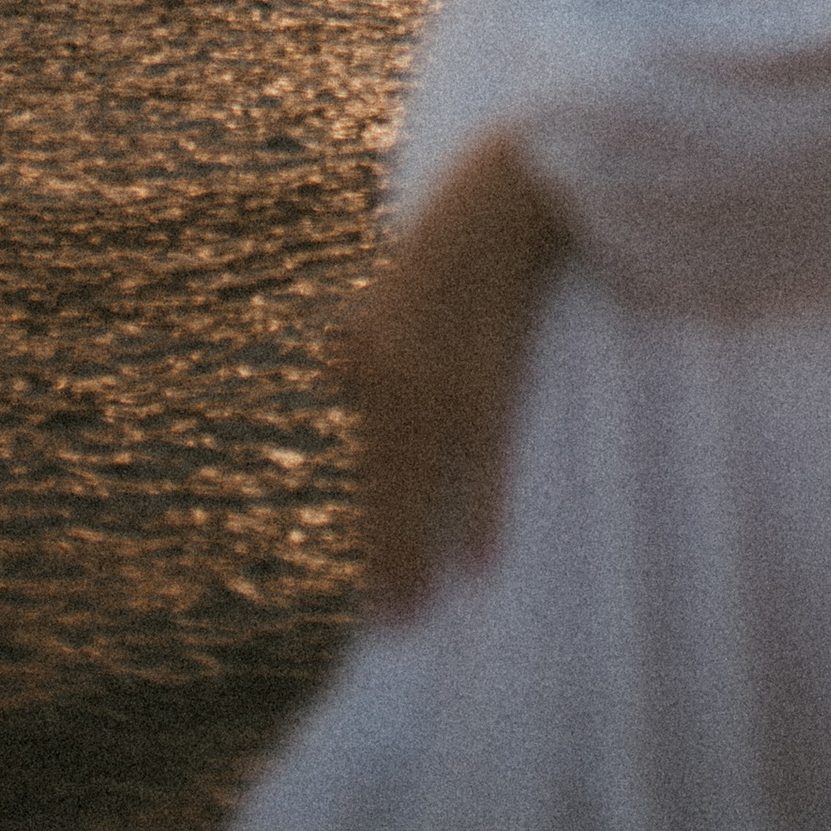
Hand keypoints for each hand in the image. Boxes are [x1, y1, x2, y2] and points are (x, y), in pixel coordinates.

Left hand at [332, 137, 566, 617]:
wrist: (496, 209)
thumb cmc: (440, 248)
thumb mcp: (381, 295)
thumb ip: (358, 345)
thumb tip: (334, 376)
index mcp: (369, 368)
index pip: (368, 472)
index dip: (370, 531)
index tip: (369, 587)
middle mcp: (399, 391)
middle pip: (389, 493)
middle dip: (388, 558)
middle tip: (389, 621)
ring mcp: (446, 393)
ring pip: (425, 490)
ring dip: (417, 551)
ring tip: (412, 605)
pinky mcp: (494, 388)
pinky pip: (485, 467)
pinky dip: (481, 514)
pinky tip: (477, 561)